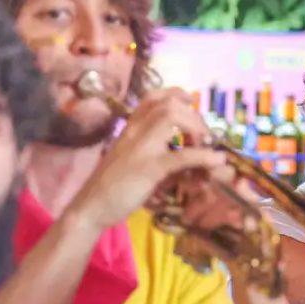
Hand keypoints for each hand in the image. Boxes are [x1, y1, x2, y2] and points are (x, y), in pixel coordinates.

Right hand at [69, 88, 229, 231]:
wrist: (89, 209)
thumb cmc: (112, 186)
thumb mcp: (133, 159)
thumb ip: (157, 149)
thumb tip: (190, 150)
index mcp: (130, 128)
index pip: (152, 97)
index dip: (177, 95)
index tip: (191, 104)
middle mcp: (133, 132)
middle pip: (168, 104)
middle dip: (193, 116)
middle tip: (203, 137)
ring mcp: (140, 148)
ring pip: (171, 117)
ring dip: (196, 128)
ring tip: (206, 146)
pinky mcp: (148, 168)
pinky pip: (180, 156)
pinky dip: (203, 156)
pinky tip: (215, 161)